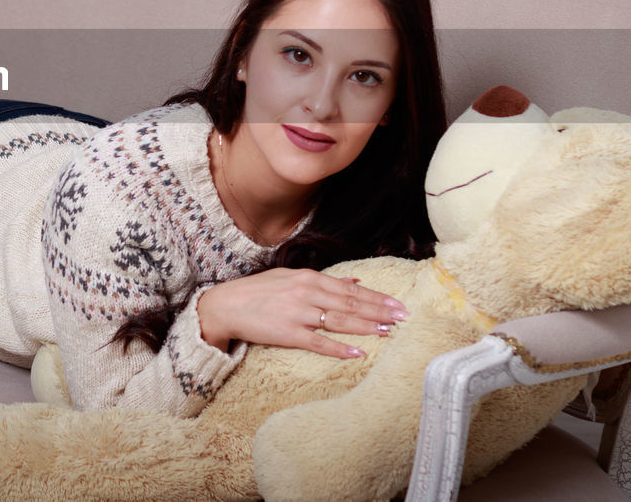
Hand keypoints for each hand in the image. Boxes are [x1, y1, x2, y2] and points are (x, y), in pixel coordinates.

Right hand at [196, 268, 406, 358]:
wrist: (227, 306)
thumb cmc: (259, 291)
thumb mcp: (290, 277)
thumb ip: (324, 280)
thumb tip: (355, 280)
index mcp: (308, 278)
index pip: (351, 289)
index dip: (377, 297)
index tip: (398, 305)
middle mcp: (307, 294)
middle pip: (351, 304)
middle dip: (380, 311)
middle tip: (404, 318)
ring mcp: (298, 314)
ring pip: (340, 322)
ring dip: (366, 327)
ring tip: (388, 332)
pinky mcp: (289, 334)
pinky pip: (319, 343)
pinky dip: (340, 348)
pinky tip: (357, 352)